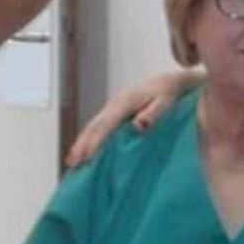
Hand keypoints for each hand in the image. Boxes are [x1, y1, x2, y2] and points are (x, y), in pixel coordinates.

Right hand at [65, 69, 202, 167]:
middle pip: (94, 125)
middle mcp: (116, 102)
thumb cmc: (170, 92)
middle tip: (72, 163)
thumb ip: (154, 113)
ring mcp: (114, 105)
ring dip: (82, 142)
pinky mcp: (116, 109)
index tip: (87, 158)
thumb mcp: (167, 101)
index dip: (96, 142)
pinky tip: (85, 149)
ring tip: (72, 161)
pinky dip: (90, 137)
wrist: (171, 80)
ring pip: (94, 125)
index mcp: (126, 101)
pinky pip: (99, 124)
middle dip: (82, 144)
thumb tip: (139, 125)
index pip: (107, 124)